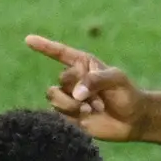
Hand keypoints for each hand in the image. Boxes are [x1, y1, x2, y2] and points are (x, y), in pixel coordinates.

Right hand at [26, 34, 148, 140]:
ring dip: (72, 105)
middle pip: (61, 80)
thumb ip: (95, 80)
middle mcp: (74, 79)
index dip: (44, 46)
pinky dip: (72, 115)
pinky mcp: (68, 115)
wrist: (132, 120)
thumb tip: (75, 93)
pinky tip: (88, 118)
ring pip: (54, 96)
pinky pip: (58, 112)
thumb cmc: (127, 94)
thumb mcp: (116, 80)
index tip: (28, 39)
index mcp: (83, 64)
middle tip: (98, 100)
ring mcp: (69, 97)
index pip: (60, 53)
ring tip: (92, 110)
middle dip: (79, 91)